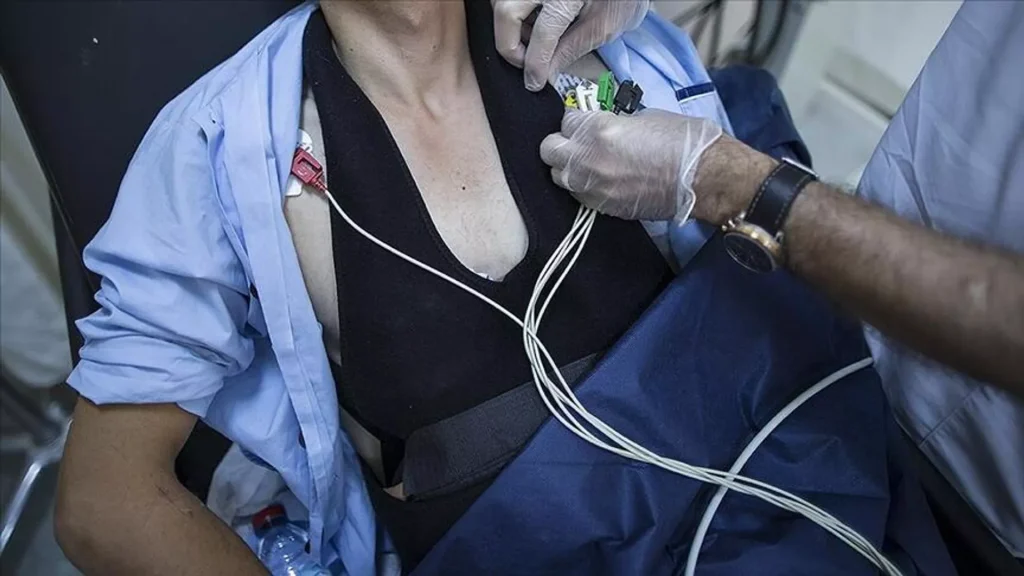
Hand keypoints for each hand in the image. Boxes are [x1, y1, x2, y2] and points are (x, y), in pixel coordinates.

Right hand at [492, 0, 650, 90]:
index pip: (541, 36)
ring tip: (532, 41)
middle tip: (526, 62)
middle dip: (510, 44)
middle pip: (505, 13)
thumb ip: (571, 48)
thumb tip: (547, 72)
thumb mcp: (603, 25)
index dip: (534, 65)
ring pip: (501, 3)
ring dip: (510, 26)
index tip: (534, 82)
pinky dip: (516, 12)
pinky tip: (533, 22)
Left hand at [540, 108, 722, 221]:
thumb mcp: (643, 117)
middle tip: (579, 140)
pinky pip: (577, 194)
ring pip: (558, 175)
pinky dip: (583, 185)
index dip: (578, 118)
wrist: (704, 178)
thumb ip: (613, 122)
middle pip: (549, 149)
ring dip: (568, 166)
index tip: (587, 120)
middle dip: (562, 141)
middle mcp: (587, 160)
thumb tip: (601, 126)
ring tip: (588, 162)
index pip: (566, 119)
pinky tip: (600, 179)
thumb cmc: (683, 142)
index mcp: (598, 130)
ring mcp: (593, 187)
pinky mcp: (602, 207)